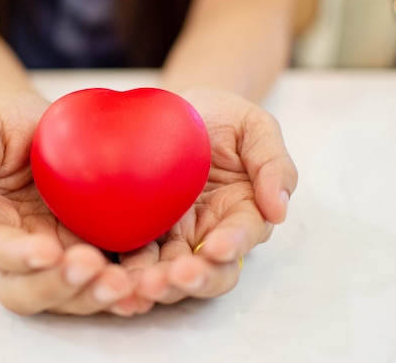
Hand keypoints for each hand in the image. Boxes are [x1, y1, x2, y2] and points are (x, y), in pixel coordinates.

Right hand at [0, 91, 135, 315]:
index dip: (18, 256)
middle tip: (93, 267)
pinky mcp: (84, 255)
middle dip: (59, 287)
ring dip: (93, 296)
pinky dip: (121, 293)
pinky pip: (99, 283)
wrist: (50, 126)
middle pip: (25, 291)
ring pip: (65, 297)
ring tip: (124, 284)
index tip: (48, 251)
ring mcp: (51, 258)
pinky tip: (143, 290)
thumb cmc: (9, 123)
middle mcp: (11, 254)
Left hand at [121, 86, 297, 310]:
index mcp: (242, 210)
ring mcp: (174, 236)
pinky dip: (126, 273)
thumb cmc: (220, 117)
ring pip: (170, 274)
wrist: (173, 109)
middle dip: (193, 280)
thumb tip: (279, 211)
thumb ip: (273, 164)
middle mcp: (210, 231)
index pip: (242, 235)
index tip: (216, 248)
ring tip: (139, 285)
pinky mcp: (142, 233)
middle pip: (209, 271)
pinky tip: (116, 280)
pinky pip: (135, 259)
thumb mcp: (254, 127)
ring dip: (157, 284)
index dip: (232, 245)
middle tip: (172, 278)